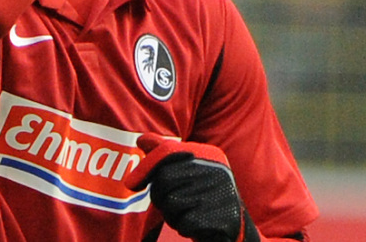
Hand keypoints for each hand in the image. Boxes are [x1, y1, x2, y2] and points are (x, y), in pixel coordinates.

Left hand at [125, 133, 260, 241]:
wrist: (235, 226)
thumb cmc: (203, 193)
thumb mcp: (187, 169)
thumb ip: (165, 153)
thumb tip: (141, 140)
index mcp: (208, 154)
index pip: (167, 153)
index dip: (145, 168)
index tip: (130, 184)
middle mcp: (216, 170)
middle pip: (165, 180)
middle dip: (160, 196)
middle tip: (171, 203)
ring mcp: (220, 194)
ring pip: (172, 203)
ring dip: (171, 214)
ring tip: (186, 212)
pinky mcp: (220, 219)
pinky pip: (184, 223)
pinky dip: (183, 226)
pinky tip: (195, 224)